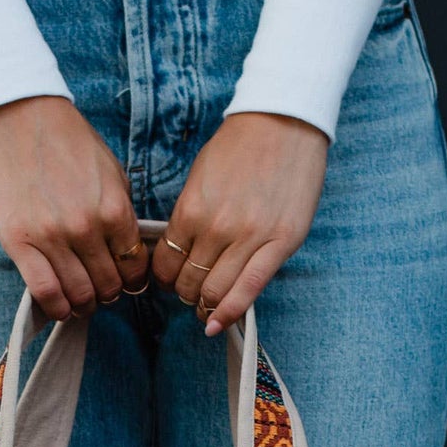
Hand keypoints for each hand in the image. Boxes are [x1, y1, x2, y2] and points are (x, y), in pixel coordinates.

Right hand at [0, 95, 149, 319]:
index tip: (125, 281)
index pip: (134, 267)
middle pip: (108, 286)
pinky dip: (57, 307)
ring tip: (82, 300)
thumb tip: (129, 255)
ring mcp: (51, 237)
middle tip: (101, 290)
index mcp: (114, 210)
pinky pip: (45, 291)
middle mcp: (85, 227)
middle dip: (109, 294)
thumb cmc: (70, 144)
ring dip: (84, 304)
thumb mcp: (112, 174)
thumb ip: (122, 215)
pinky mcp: (19, 242)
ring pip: (79, 294)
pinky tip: (61, 306)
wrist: (23, 120)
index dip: (132, 281)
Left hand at [150, 112, 328, 334]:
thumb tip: (179, 251)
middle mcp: (217, 228)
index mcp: (191, 209)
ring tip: (205, 307)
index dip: (164, 278)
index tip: (170, 280)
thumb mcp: (200, 178)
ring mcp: (250, 238)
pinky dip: (229, 313)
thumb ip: (189, 216)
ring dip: (204, 306)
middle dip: (184, 294)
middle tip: (189, 293)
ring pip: (215, 292)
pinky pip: (249, 289)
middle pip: (188, 282)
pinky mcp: (280, 243)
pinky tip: (216, 324)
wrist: (283, 122)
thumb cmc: (240, 147)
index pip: (166, 262)